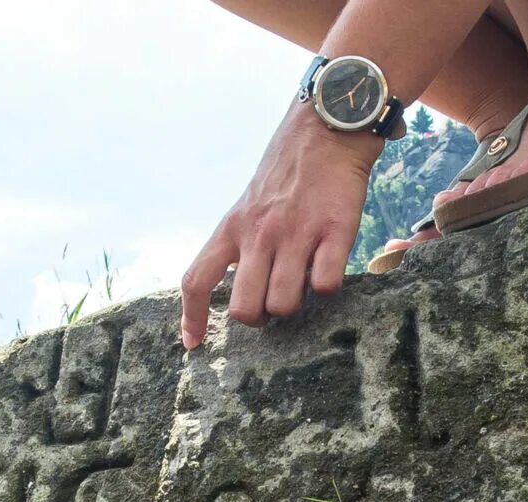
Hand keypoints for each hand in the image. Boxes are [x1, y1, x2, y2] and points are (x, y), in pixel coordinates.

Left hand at [180, 107, 379, 349]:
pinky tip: (326, 272)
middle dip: (256, 319)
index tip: (194, 343)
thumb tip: (234, 290)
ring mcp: (296, 233)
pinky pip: (325, 283)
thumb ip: (235, 246)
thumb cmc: (284, 178)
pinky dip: (325, 288)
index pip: (197, 281)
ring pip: (283, 303)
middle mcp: (259, 235)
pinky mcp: (335, 230)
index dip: (191, 317)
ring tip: (300, 286)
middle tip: (268, 306)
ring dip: (291, 306)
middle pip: (244, 308)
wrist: (326, 132)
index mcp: (231, 230)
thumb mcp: (245, 208)